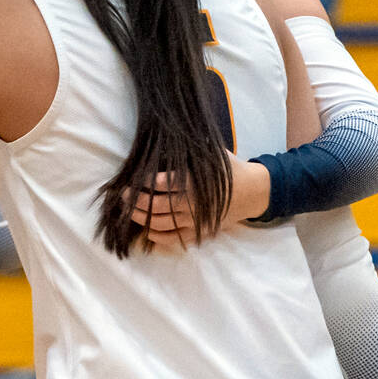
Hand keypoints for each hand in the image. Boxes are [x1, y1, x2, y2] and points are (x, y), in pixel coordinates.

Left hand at [129, 154, 269, 249]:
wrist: (253, 192)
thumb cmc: (229, 169)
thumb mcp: (213, 153)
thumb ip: (190, 150)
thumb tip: (164, 139)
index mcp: (196, 183)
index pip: (163, 184)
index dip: (144, 182)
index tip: (133, 178)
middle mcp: (194, 205)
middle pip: (156, 207)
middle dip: (136, 201)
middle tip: (123, 195)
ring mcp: (195, 222)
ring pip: (160, 224)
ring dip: (141, 218)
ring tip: (129, 210)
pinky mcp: (199, 234)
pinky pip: (173, 239)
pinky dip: (156, 237)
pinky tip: (146, 230)